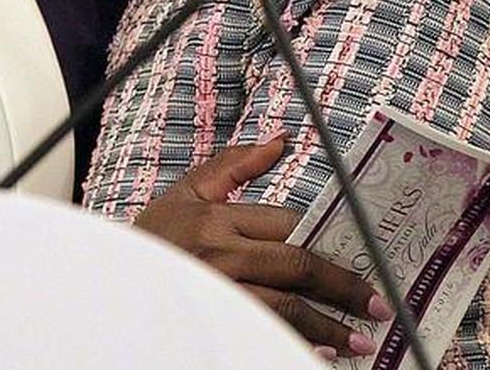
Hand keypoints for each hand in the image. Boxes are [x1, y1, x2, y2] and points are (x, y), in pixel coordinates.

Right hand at [133, 135, 394, 359]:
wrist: (113, 280)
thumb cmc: (155, 236)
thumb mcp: (188, 192)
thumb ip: (234, 166)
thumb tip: (280, 141)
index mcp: (216, 218)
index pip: (286, 225)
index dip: (327, 240)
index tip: (358, 254)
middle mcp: (220, 254)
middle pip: (295, 265)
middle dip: (342, 287)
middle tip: (375, 306)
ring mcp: (218, 292)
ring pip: (285, 307)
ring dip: (326, 326)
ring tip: (359, 341)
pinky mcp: (216, 320)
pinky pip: (263, 334)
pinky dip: (294, 345)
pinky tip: (319, 354)